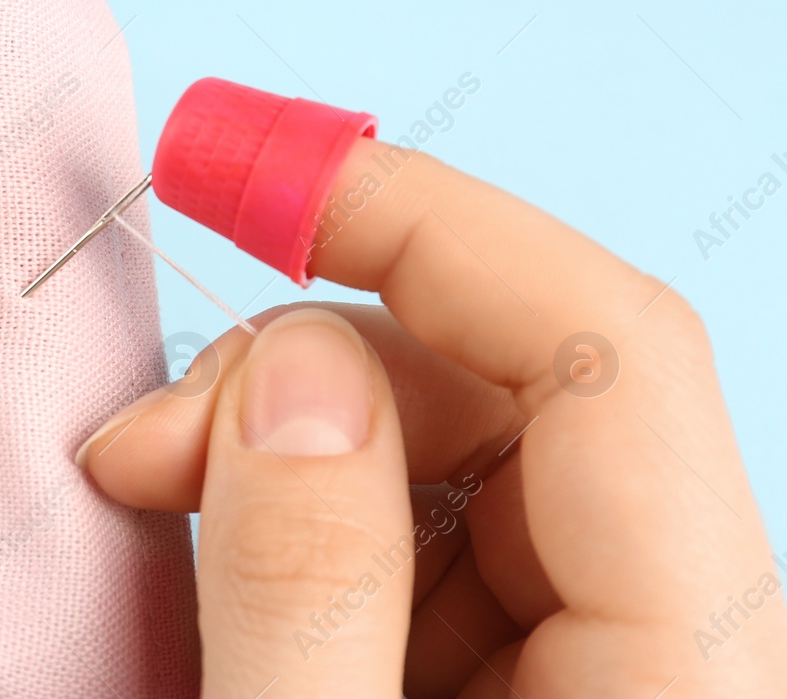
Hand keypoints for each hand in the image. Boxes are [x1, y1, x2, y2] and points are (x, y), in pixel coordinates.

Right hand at [78, 140, 784, 696]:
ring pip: (439, 442)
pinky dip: (284, 505)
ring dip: (274, 438)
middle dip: (301, 370)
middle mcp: (660, 635)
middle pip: (503, 385)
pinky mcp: (510, 667)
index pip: (609, 349)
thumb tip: (290, 369)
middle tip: (141, 447)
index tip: (256, 175)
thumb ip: (310, 590)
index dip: (432, 224)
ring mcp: (582, 648)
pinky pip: (403, 523)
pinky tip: (204, 546)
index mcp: (684, 663)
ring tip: (145, 494)